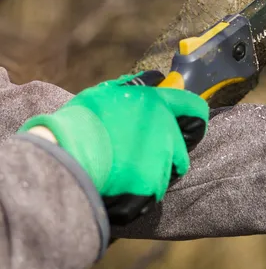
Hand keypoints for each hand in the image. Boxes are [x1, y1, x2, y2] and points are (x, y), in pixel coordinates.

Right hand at [19, 71, 208, 224]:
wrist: (68, 152)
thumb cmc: (82, 118)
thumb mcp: (107, 92)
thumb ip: (133, 88)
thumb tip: (152, 79)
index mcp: (157, 105)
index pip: (194, 107)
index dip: (194, 114)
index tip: (191, 120)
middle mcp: (166, 131)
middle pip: (183, 145)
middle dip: (170, 150)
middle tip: (146, 154)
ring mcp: (162, 159)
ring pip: (169, 169)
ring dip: (155, 170)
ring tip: (131, 170)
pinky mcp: (153, 184)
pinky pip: (154, 189)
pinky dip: (143, 189)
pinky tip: (125, 184)